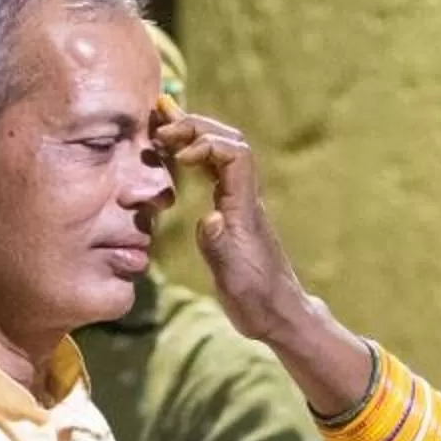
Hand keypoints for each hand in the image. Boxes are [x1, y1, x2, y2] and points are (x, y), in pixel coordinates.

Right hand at [160, 102, 307, 344]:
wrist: (279, 313)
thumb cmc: (257, 298)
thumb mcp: (233, 278)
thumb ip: (218, 247)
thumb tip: (208, 218)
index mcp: (246, 209)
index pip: (236, 155)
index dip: (208, 143)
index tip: (180, 156)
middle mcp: (245, 199)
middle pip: (230, 143)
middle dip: (197, 127)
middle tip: (161, 127)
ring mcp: (241, 204)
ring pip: (224, 153)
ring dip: (196, 135)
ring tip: (164, 129)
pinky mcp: (233, 213)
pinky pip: (216, 172)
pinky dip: (196, 156)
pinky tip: (177, 156)